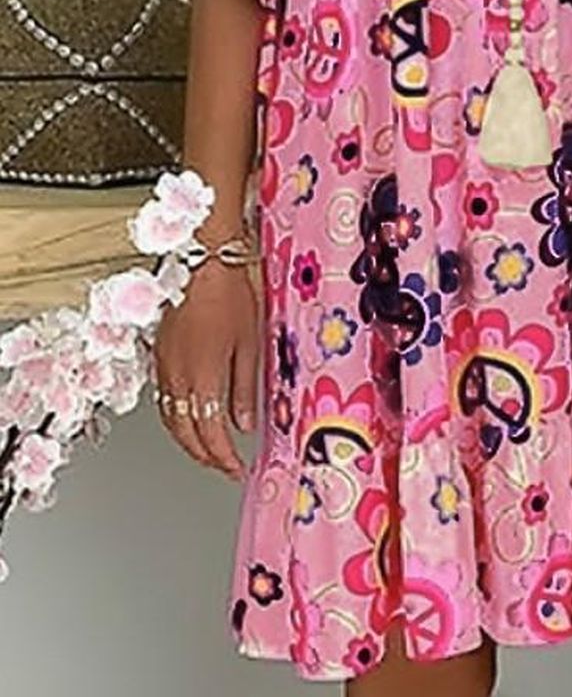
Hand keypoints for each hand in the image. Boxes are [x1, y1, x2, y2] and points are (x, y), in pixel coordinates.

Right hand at [153, 259, 259, 480]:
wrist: (202, 263)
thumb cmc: (229, 295)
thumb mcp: (250, 344)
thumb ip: (244, 388)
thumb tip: (244, 423)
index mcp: (203, 378)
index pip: (210, 435)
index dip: (224, 458)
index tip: (237, 469)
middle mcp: (178, 378)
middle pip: (185, 434)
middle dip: (205, 456)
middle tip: (224, 465)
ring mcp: (165, 367)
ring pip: (170, 421)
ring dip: (188, 442)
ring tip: (208, 450)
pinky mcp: (159, 355)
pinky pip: (163, 401)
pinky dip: (175, 419)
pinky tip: (188, 419)